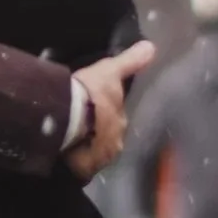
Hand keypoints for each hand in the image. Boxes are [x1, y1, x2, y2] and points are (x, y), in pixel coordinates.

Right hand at [64, 39, 154, 179]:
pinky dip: (75, 160)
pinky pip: (78, 165)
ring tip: (72, 141)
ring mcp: (97, 160)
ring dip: (87, 148)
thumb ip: (129, 62)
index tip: (96, 111)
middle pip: (106, 138)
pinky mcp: (79, 170)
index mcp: (121, 124)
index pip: (115, 120)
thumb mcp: (109, 71)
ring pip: (93, 153)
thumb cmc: (91, 94)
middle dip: (98, 134)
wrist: (66, 117)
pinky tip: (65, 155)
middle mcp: (114, 145)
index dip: (106, 115)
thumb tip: (152, 47)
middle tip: (83, 125)